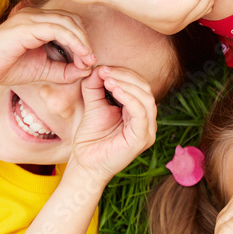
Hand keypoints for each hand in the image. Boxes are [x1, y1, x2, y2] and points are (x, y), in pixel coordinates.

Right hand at [0, 7, 94, 85]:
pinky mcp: (26, 26)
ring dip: (82, 41)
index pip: (70, 24)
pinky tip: (80, 55)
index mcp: (38, 22)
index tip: (89, 62)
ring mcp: (30, 18)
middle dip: (85, 41)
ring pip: (67, 22)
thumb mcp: (43, 71)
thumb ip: (64, 71)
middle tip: (90, 61)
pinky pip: (57, 29)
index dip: (83, 41)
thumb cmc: (5, 68)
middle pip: (72, 20)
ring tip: (88, 59)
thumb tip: (86, 70)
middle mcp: (35, 16)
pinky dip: (73, 41)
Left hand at [66, 67, 156, 182]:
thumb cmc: (90, 139)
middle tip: (105, 71)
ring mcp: (147, 131)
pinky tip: (115, 90)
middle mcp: (147, 121)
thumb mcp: (93, 106)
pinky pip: (141, 113)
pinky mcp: (142, 138)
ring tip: (108, 80)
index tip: (103, 68)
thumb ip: (95, 88)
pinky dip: (130, 98)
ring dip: (127, 85)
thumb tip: (97, 68)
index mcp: (138, 113)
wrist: (84, 165)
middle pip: (145, 89)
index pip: (139, 87)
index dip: (123, 74)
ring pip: (146, 99)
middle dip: (125, 76)